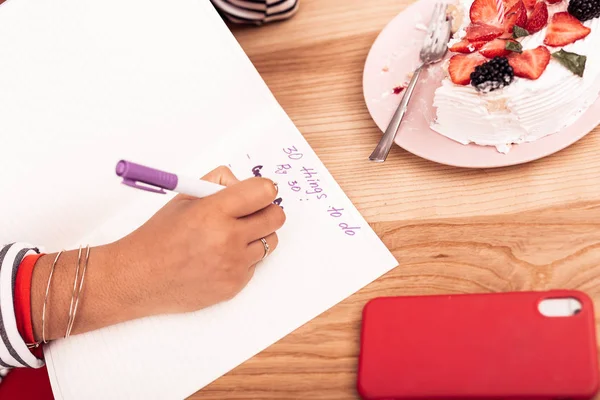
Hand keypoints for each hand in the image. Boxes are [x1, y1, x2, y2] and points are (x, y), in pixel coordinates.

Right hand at [31, 167, 285, 340]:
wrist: (139, 278)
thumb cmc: (159, 237)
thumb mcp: (184, 198)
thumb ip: (217, 182)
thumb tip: (243, 183)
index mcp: (214, 211)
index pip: (264, 192)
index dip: (264, 190)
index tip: (260, 192)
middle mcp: (228, 238)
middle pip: (276, 217)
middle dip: (267, 211)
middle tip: (251, 213)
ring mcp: (233, 264)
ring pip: (270, 241)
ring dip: (257, 236)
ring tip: (230, 237)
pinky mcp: (235, 285)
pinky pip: (255, 265)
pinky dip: (243, 259)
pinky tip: (219, 258)